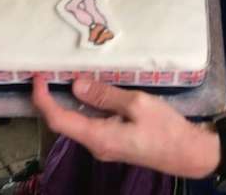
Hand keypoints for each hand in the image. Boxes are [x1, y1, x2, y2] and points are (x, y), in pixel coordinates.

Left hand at [32, 77, 218, 177]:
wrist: (188, 153)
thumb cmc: (165, 128)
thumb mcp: (137, 104)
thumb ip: (106, 95)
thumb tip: (76, 85)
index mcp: (98, 137)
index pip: (58, 119)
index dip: (43, 99)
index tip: (38, 78)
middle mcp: (96, 144)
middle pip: (63, 122)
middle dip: (51, 98)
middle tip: (48, 73)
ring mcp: (104, 145)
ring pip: (77, 122)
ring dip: (67, 102)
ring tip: (64, 77)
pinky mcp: (113, 141)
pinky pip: (90, 123)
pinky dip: (83, 106)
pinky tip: (89, 91)